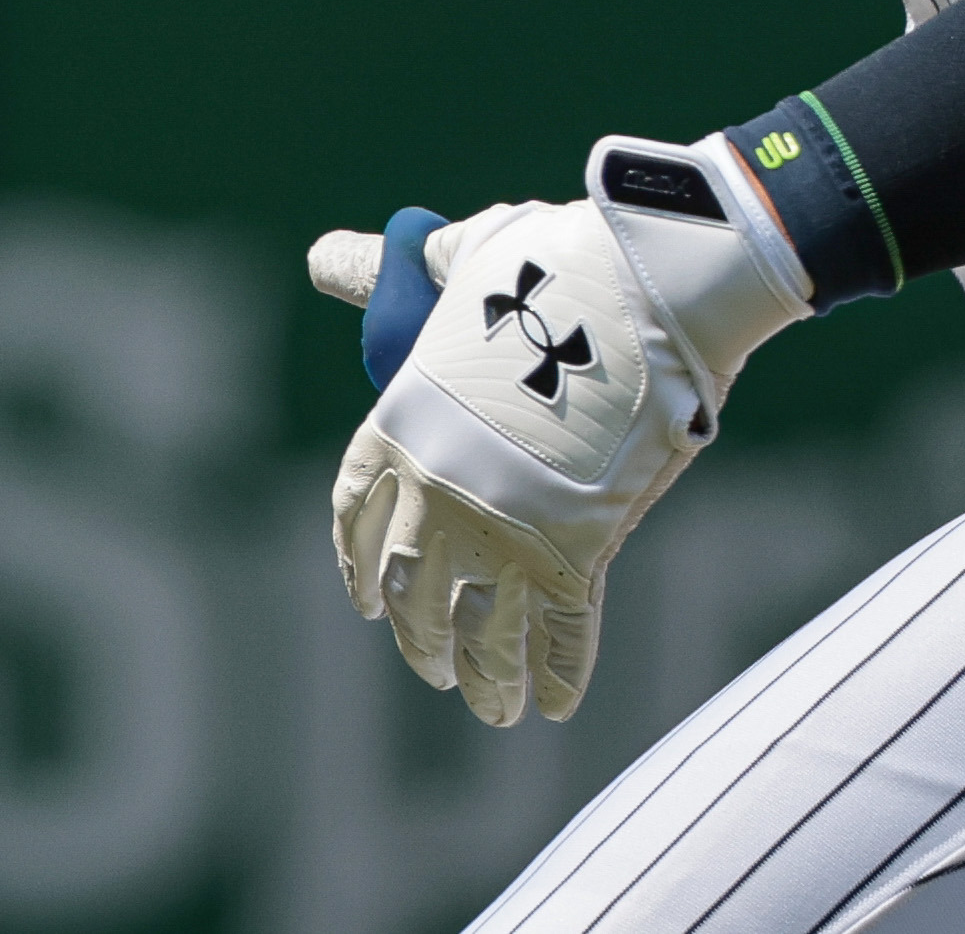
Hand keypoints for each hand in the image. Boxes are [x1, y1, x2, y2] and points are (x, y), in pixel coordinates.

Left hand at [310, 133, 812, 726]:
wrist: (639, 293)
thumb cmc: (548, 265)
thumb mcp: (460, 258)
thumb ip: (398, 269)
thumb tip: (325, 256)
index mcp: (400, 426)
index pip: (357, 513)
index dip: (358, 566)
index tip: (366, 604)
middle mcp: (435, 491)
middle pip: (412, 589)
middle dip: (420, 638)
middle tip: (432, 669)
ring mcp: (501, 531)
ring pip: (478, 631)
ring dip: (482, 678)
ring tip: (492, 708)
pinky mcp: (573, 556)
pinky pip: (558, 636)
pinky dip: (555, 675)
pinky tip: (554, 704)